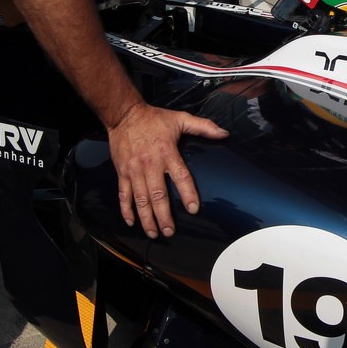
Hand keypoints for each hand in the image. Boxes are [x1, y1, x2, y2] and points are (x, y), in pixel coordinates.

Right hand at [107, 102, 228, 237]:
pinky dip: (126, 210)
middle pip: (158, 195)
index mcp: (167, 153)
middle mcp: (150, 164)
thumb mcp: (180, 119)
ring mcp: (134, 170)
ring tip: (153, 233)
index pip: (180, 177)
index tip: (193, 209)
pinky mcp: (122, 172)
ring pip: (140, 199)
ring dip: (146, 218)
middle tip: (170, 232)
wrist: (124, 114)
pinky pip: (123, 194)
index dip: (187, 193)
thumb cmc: (154, 118)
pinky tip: (131, 222)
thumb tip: (224, 133)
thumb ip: (203, 126)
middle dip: (163, 216)